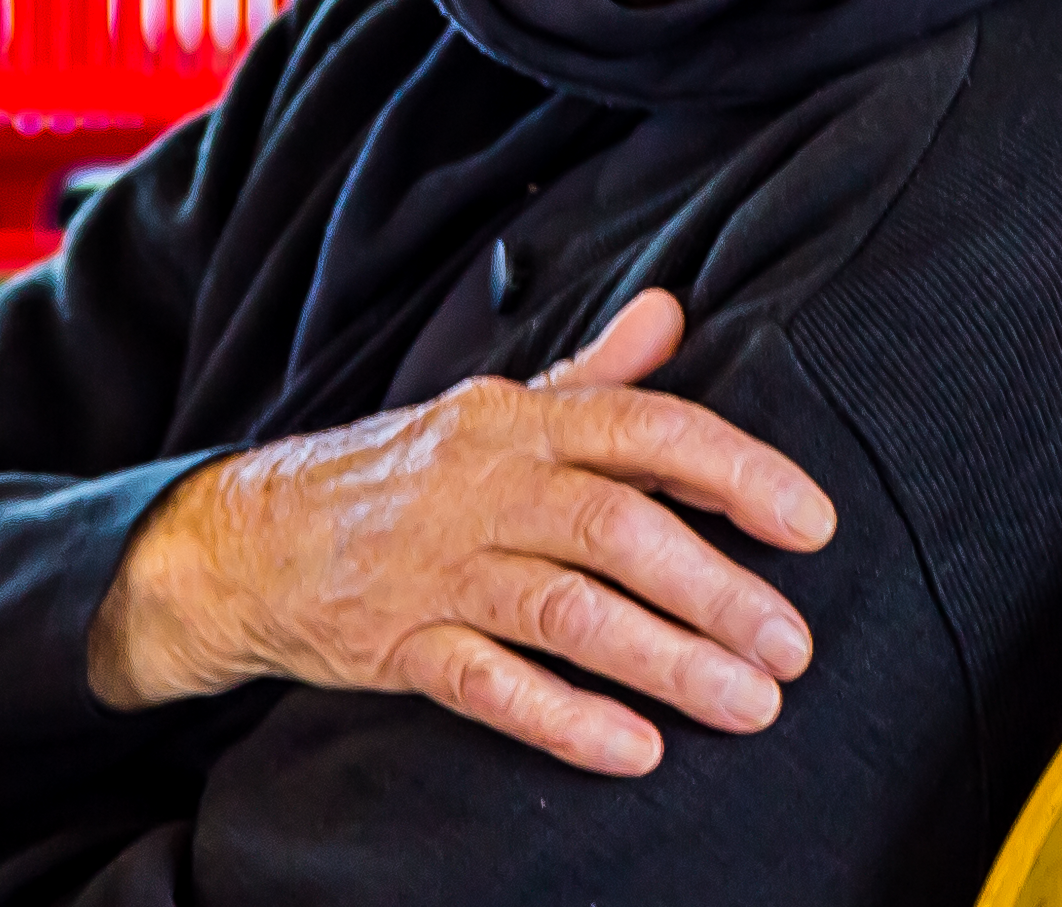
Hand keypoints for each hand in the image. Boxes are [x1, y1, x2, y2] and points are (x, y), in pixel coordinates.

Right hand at [86, 291, 838, 774]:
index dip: (734, 472)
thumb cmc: (399, 473)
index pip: (643, 429)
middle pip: (615, 528)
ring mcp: (437, 566)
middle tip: (795, 645)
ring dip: (665, 659)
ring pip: (564, 610)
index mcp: (518, 420)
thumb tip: (674, 311)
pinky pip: (487, 684)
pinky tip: (635, 749)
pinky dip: (564, 718)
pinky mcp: (397, 643)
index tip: (812, 523)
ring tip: (748, 703)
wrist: (249, 536)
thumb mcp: (494, 410)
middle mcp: (482, 484)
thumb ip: (593, 375)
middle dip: (716, 588)